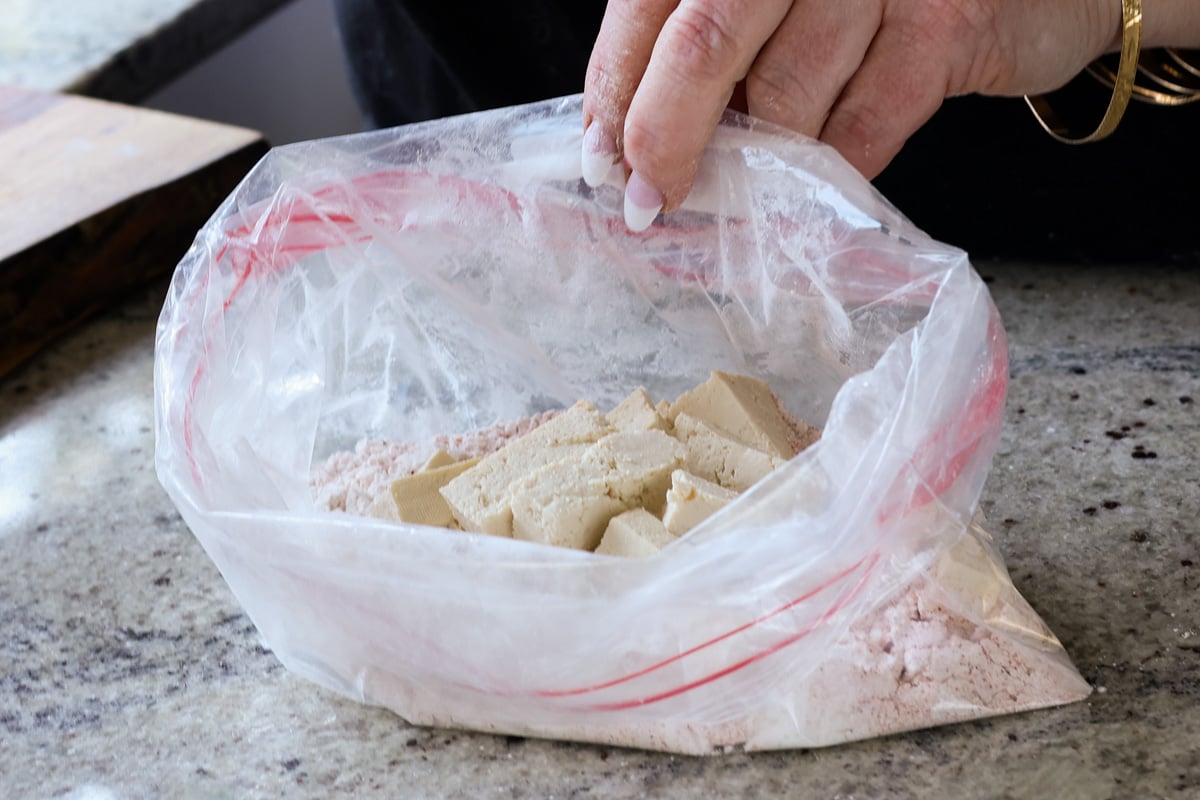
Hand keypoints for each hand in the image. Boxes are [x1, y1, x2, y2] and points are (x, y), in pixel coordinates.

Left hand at [582, 0, 1130, 230]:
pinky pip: (860, 131)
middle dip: (665, 136)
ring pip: (784, 98)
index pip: (651, 4)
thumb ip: (707, 39)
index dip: (617, 87)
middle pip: (704, 42)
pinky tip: (816, 187)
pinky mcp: (945, 25)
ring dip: (753, 167)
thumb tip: (627, 137)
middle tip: (651, 201)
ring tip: (741, 197)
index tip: (603, 158)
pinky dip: (827, 174)